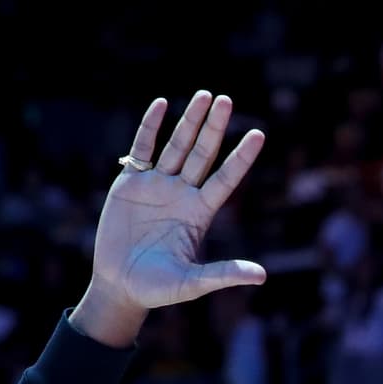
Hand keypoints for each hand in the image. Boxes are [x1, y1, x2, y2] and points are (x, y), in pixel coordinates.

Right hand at [89, 90, 265, 310]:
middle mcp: (183, 194)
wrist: (120, 286)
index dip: (241, 157)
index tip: (258, 134)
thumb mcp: (193, 282)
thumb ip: (224, 274)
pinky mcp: (130, 183)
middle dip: (214, 127)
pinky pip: (142, 149)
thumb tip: (262, 276)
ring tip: (204, 95)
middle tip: (226, 99)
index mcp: (200, 213)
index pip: (226, 178)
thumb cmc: (159, 288)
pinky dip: (150, 127)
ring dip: (189, 121)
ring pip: (177, 146)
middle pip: (203, 154)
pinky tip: (162, 104)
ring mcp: (157, 186)